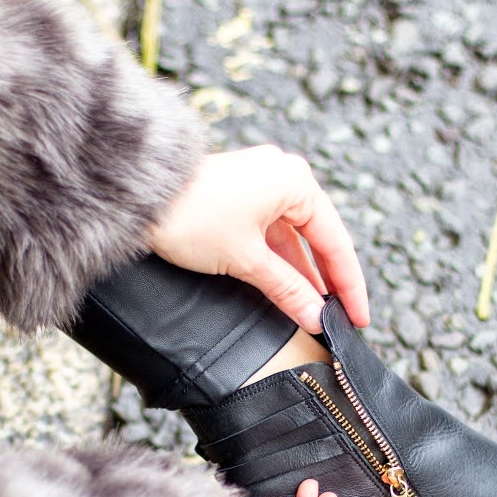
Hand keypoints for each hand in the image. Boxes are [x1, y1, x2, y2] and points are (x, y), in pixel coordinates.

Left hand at [149, 145, 368, 333]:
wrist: (138, 198)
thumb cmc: (193, 216)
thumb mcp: (247, 260)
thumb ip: (287, 289)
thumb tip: (316, 319)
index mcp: (297, 183)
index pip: (335, 243)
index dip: (349, 286)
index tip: (357, 319)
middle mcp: (284, 177)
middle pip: (318, 239)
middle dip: (327, 282)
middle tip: (341, 319)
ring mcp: (261, 184)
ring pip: (292, 239)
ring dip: (301, 275)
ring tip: (313, 312)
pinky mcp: (240, 196)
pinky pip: (271, 233)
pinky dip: (279, 262)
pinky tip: (287, 289)